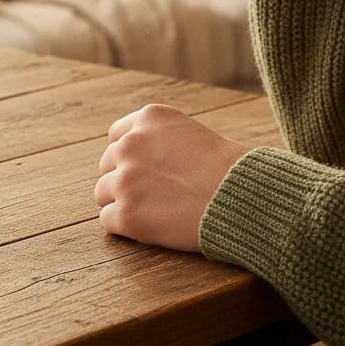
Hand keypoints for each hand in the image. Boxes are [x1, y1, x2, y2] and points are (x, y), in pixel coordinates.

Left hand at [95, 104, 251, 252]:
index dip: (129, 156)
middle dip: (124, 179)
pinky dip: (125, 227)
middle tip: (151, 194)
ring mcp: (126, 179)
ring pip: (103, 193)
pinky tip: (150, 226)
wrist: (241, 197)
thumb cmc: (227, 169)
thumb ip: (157, 137)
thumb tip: (130, 155)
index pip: (116, 136)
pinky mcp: (127, 214)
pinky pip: (108, 221)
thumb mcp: (188, 131)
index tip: (145, 170)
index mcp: (148, 118)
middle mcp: (131, 144)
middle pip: (107, 165)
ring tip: (153, 211)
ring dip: (122, 203)